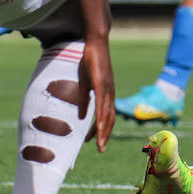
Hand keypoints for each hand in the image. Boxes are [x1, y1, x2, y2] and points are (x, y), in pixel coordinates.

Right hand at [78, 36, 115, 151]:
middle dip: (105, 135)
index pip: (106, 117)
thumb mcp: (85, 84)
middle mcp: (110, 94)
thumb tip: (82, 117)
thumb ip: (84, 101)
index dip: (101, 130)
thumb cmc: (90, 63)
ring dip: (104, 131)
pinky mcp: (102, 84)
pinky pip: (102, 103)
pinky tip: (99, 126)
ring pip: (107, 115)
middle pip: (109, 119)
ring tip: (100, 144)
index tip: (95, 142)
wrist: (96, 44)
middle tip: (100, 150)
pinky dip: (101, 116)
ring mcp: (107, 89)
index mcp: (106, 95)